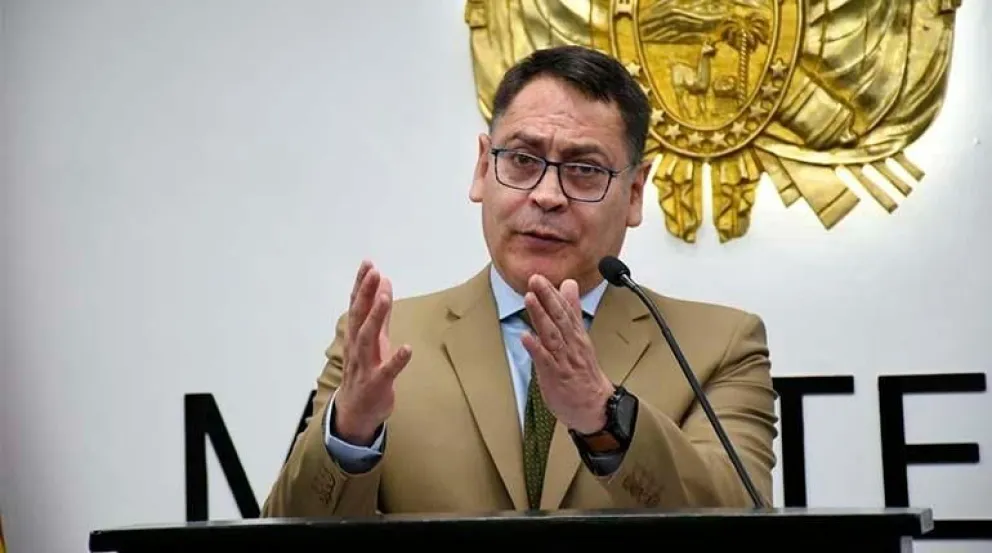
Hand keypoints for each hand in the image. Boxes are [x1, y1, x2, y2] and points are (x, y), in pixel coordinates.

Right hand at [333, 260, 412, 445]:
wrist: (356, 412)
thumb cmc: (365, 371)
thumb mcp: (373, 340)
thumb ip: (379, 313)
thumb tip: (383, 284)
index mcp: (356, 336)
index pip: (356, 305)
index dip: (361, 284)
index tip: (368, 264)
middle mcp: (357, 348)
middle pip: (359, 317)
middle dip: (365, 294)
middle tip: (374, 273)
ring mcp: (365, 366)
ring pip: (367, 339)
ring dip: (376, 318)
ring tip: (386, 299)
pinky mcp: (377, 384)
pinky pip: (387, 371)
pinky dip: (396, 360)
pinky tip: (407, 349)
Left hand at [520, 275, 613, 433]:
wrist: (595, 406)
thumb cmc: (583, 371)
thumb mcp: (579, 336)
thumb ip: (572, 310)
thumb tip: (568, 284)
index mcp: (576, 334)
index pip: (564, 310)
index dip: (551, 293)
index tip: (540, 276)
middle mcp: (571, 344)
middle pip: (559, 318)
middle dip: (546, 298)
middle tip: (535, 280)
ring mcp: (563, 360)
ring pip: (552, 335)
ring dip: (540, 316)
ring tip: (530, 299)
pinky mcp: (555, 376)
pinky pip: (545, 361)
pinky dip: (536, 348)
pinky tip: (525, 337)